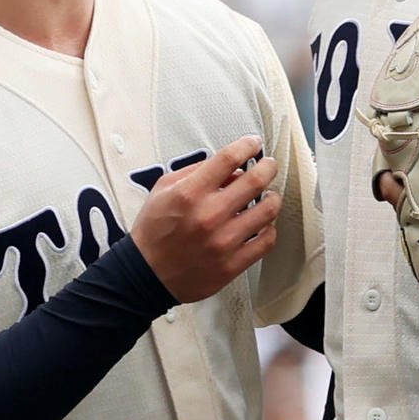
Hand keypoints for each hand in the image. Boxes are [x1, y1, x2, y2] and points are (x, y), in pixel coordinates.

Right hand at [131, 136, 279, 301]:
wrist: (146, 275)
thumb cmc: (154, 232)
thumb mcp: (163, 190)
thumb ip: (194, 172)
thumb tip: (228, 167)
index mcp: (190, 193)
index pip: (229, 158)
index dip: (247, 145)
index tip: (254, 143)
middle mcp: (209, 215)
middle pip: (256, 180)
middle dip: (268, 166)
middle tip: (269, 166)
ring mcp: (223, 241)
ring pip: (268, 210)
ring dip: (272, 198)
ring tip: (268, 197)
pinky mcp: (232, 263)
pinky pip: (267, 241)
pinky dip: (270, 229)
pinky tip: (263, 225)